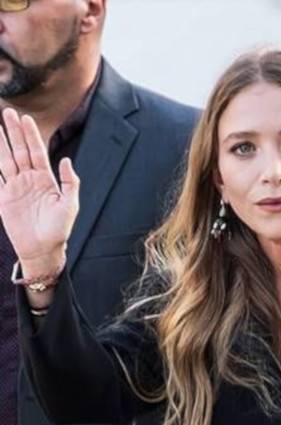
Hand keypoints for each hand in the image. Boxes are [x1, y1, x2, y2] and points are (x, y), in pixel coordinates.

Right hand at [0, 108, 78, 275]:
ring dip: (1, 143)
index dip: (31, 135)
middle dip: (14, 132)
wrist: (42, 251)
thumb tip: (66, 160)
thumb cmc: (58, 231)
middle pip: (20, 151)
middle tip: (8, 112)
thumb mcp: (70, 206)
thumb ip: (70, 182)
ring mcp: (15, 188)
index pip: (37, 152)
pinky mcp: (4, 198)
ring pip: (5, 160)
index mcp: (45, 180)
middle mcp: (29, 180)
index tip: (26, 118)